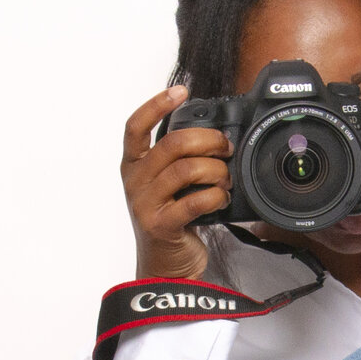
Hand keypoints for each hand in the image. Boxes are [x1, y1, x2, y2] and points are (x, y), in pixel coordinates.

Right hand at [120, 84, 227, 279]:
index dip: (157, 105)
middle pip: (172, 144)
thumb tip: (215, 137)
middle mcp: (135, 181)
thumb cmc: (171, 221)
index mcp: (134, 165)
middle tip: (226, 148)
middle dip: (209, 140)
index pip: (135, 127)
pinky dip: (215, 196)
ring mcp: (145, 204)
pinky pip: (194, 201)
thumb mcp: (167, 186)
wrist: (165, 267)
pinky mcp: (161, 225)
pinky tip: (222, 199)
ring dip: (217, 171)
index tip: (181, 92)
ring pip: (187, 170)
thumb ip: (179, 161)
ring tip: (226, 180)